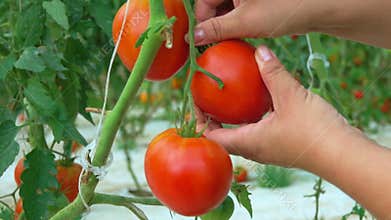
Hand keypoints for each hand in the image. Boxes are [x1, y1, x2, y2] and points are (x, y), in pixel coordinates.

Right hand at [194, 0, 309, 44]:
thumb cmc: (282, 9)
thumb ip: (216, 29)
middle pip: (216, 3)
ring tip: (238, 37)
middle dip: (217, 23)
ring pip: (229, 6)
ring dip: (230, 23)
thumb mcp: (245, 22)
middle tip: (222, 42)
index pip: (203, 1)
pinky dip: (242, 19)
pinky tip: (250, 30)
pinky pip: (243, 7)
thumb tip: (193, 37)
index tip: (203, 41)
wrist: (321, 6)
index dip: (202, 22)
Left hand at [196, 45, 353, 168]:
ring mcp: (269, 150)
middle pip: (224, 137)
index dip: (199, 122)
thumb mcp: (291, 96)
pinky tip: (261, 102)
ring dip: (233, 119)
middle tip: (209, 99)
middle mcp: (255, 150)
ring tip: (230, 99)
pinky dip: (253, 118)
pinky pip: (259, 132)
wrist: (344, 155)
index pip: (212, 137)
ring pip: (242, 135)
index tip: (196, 103)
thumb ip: (273, 74)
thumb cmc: (314, 131)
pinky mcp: (282, 146)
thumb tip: (259, 53)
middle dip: (213, 119)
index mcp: (249, 142)